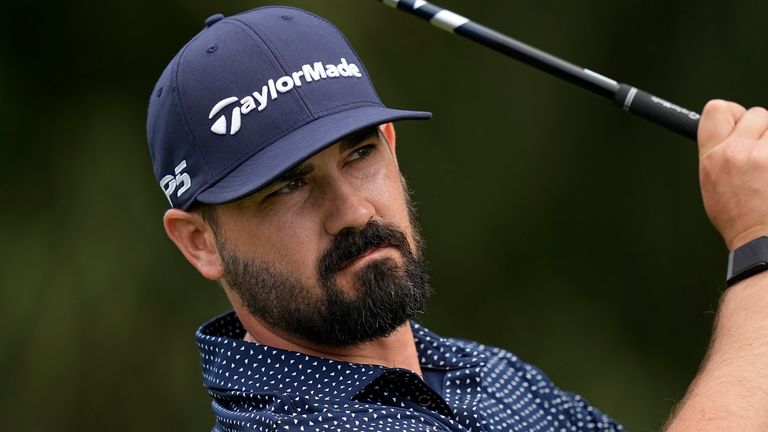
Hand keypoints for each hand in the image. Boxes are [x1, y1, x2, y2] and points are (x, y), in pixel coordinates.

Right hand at [698, 100, 767, 250]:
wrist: (762, 240)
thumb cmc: (739, 216)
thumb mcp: (712, 183)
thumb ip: (720, 153)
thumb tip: (734, 129)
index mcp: (713, 157)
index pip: (717, 109)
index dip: (732, 114)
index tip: (740, 126)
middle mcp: (737, 152)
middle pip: (755, 114)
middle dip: (761, 130)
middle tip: (761, 154)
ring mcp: (764, 156)